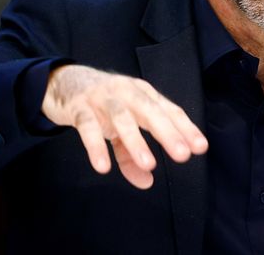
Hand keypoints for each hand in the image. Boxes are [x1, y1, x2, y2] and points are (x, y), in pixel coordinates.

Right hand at [41, 65, 207, 187]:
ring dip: (136, 141)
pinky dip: (96, 146)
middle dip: (168, 132)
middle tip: (183, 155)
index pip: (168, 110)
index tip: (200, 147)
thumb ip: (131, 155)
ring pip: (122, 118)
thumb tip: (147, 182)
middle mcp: (126, 92)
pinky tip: (103, 167)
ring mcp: (102, 98)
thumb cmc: (101, 105)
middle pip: (150, 111)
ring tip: (150, 164)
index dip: (184, 128)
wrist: (63, 81)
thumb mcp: (119, 127)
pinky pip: (88, 127)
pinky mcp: (79, 107)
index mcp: (142, 94)